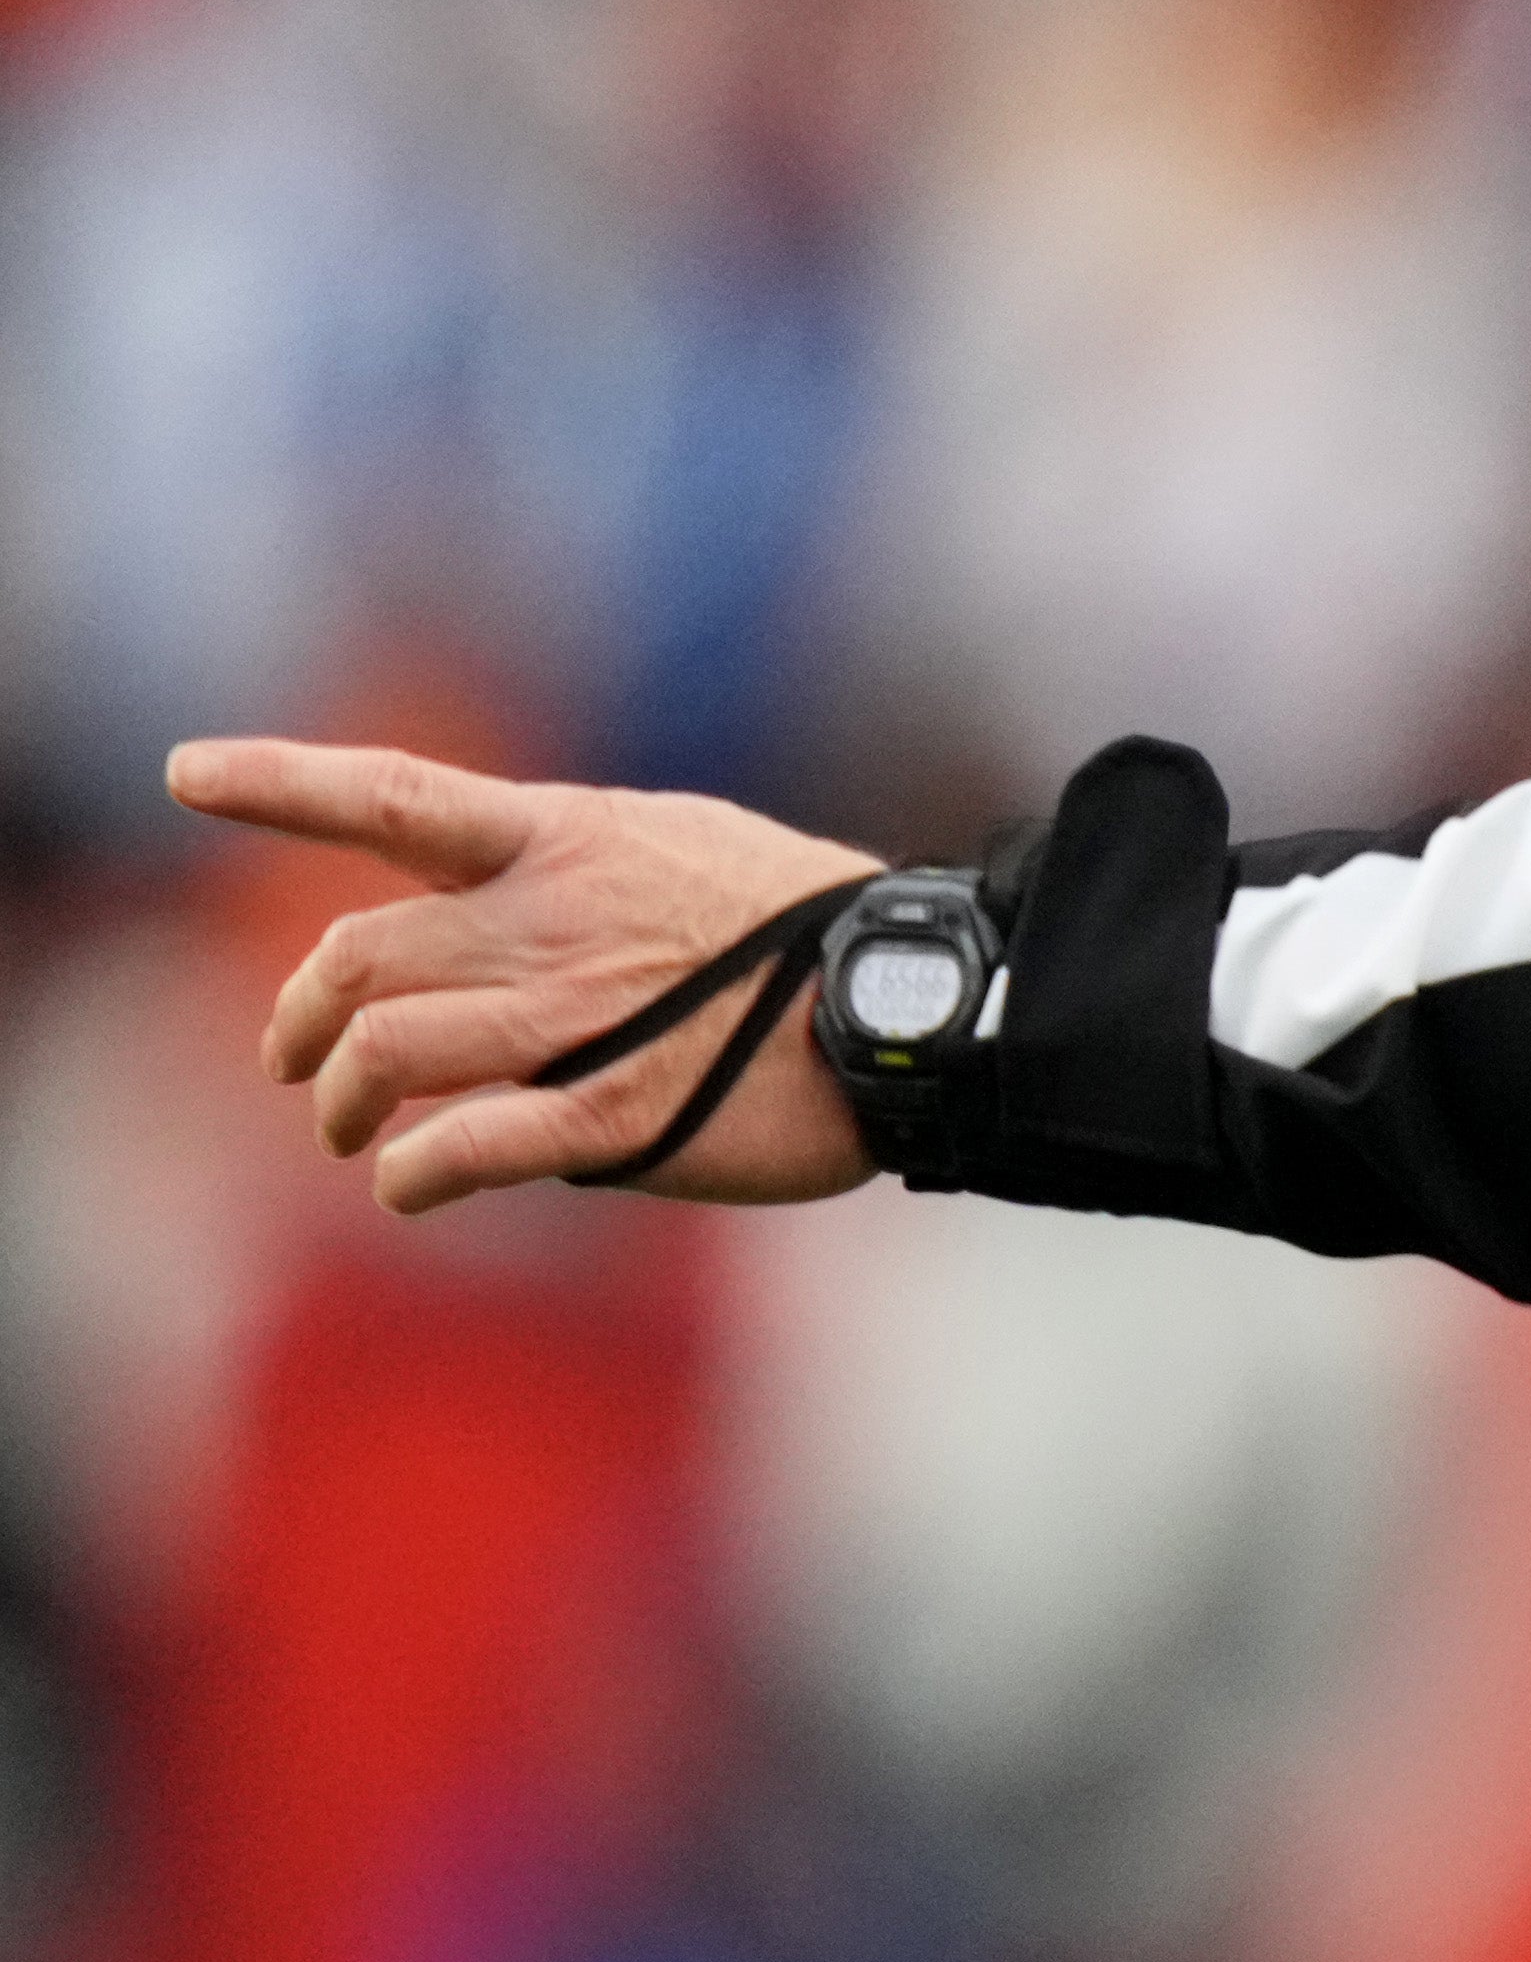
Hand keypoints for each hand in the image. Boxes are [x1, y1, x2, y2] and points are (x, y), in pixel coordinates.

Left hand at [169, 737, 881, 1213]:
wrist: (916, 1003)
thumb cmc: (815, 928)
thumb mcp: (686, 846)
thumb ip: (577, 868)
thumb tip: (499, 900)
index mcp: (571, 840)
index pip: (394, 796)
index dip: (277, 782)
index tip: (183, 775)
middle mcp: (552, 921)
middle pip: (356, 960)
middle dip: (299, 1024)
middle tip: (296, 1065)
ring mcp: (575, 1022)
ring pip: (386, 1056)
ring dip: (339, 1108)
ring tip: (348, 1136)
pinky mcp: (607, 1119)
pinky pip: (459, 1151)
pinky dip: (410, 1178)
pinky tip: (410, 1186)